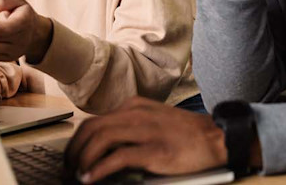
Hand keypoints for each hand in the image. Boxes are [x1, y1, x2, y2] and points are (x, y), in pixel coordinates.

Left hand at [64, 97, 226, 182]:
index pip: (94, 121)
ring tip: (78, 174)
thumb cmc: (185, 133)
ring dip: (84, 159)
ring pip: (100, 139)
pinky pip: (118, 157)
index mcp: (134, 106)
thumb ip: (130, 126)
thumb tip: (103, 147)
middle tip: (69, 168)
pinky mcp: (154, 149)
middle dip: (74, 150)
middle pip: (92, 128)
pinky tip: (92, 177)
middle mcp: (136, 114)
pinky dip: (100, 169)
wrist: (215, 137)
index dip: (77, 141)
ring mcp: (145, 130)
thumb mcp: (153, 120)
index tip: (72, 156)